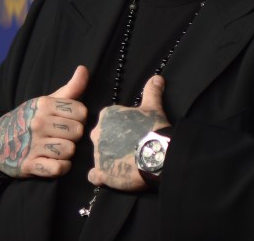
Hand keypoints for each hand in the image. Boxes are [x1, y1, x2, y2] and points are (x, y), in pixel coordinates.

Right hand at [0, 65, 88, 178]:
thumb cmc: (28, 120)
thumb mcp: (46, 102)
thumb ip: (70, 88)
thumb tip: (84, 69)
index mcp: (44, 105)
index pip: (81, 112)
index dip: (79, 118)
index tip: (70, 121)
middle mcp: (38, 123)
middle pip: (77, 132)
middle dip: (74, 136)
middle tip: (63, 136)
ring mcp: (33, 145)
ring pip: (69, 150)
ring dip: (67, 153)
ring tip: (58, 149)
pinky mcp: (30, 165)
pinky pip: (58, 168)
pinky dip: (61, 167)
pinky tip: (55, 162)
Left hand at [88, 75, 170, 191]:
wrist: (158, 154)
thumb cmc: (154, 128)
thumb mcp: (153, 107)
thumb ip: (152, 91)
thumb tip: (157, 77)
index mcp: (106, 115)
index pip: (108, 121)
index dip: (120, 127)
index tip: (131, 132)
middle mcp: (97, 133)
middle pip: (103, 138)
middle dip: (113, 142)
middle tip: (130, 147)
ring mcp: (98, 154)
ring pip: (100, 156)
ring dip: (110, 159)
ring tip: (127, 162)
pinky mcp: (102, 173)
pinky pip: (95, 175)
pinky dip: (101, 176)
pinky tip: (112, 175)